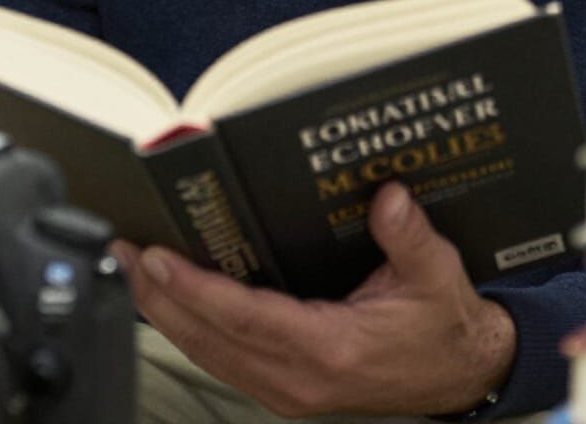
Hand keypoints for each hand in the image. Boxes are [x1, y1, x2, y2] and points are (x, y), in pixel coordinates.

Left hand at [111, 182, 516, 418]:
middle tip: (123, 251)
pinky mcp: (285, 388)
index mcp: (332, 349)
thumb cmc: (443, 324)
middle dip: (160, 296)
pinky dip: (191, 328)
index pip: (247, 318)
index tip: (157, 258)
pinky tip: (172, 299)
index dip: (196, 289)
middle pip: (211, 339)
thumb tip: (387, 195)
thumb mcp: (438, 275)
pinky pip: (223, 359)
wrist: (462, 375)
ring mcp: (289, 390)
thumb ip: (409, 236)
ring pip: (209, 353)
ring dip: (166, 312)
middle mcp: (300, 379)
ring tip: (133, 267)